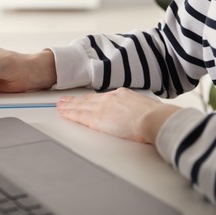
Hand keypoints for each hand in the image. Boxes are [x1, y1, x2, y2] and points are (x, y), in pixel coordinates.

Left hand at [56, 88, 180, 143]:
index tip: (85, 100)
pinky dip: (69, 113)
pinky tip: (63, 113)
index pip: (102, 98)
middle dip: (76, 100)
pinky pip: (78, 115)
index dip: (91, 99)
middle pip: (88, 100)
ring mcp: (102, 108)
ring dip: (69, 106)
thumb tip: (138, 116)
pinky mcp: (97, 119)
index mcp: (123, 95)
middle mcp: (110, 98)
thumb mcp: (146, 108)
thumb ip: (136, 111)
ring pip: (80, 106)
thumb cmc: (156, 117)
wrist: (153, 119)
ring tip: (59, 106)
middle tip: (65, 100)